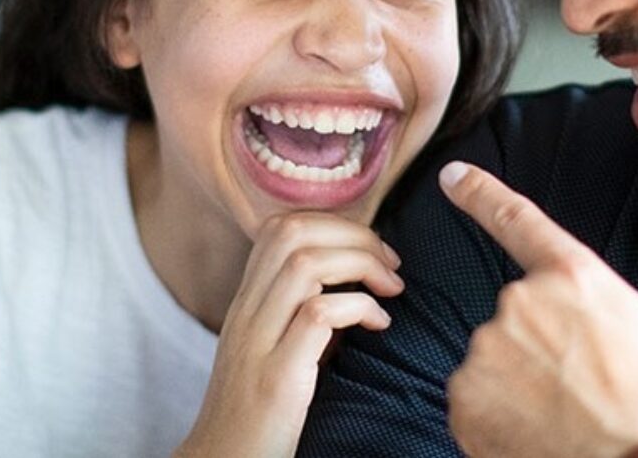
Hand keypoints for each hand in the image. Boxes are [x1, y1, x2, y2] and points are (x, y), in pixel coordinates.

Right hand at [175, 212, 404, 457]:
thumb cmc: (260, 414)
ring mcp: (258, 343)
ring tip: (391, 289)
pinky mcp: (277, 377)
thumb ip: (303, 315)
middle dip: (354, 234)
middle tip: (390, 265)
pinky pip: (318, 315)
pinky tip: (379, 325)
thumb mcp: (277, 351)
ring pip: (306, 263)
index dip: (334, 224)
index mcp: (247, 303)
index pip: (281, 227)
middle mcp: (246, 313)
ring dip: (361, 263)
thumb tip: (355, 287)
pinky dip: (360, 307)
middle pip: (293, 231)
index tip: (370, 252)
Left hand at [440, 161, 637, 457]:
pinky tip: (538, 437)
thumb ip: (624, 320)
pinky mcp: (466, 400)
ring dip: (521, 388)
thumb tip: (620, 337)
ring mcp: (488, 351)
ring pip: (496, 364)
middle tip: (581, 387)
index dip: (480, 194)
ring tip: (566, 418)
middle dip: (542, 350)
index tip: (451, 176)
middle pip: (518, 319)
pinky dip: (499, 421)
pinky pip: (477, 404)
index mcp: (576, 278)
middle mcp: (522, 303)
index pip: (518, 222)